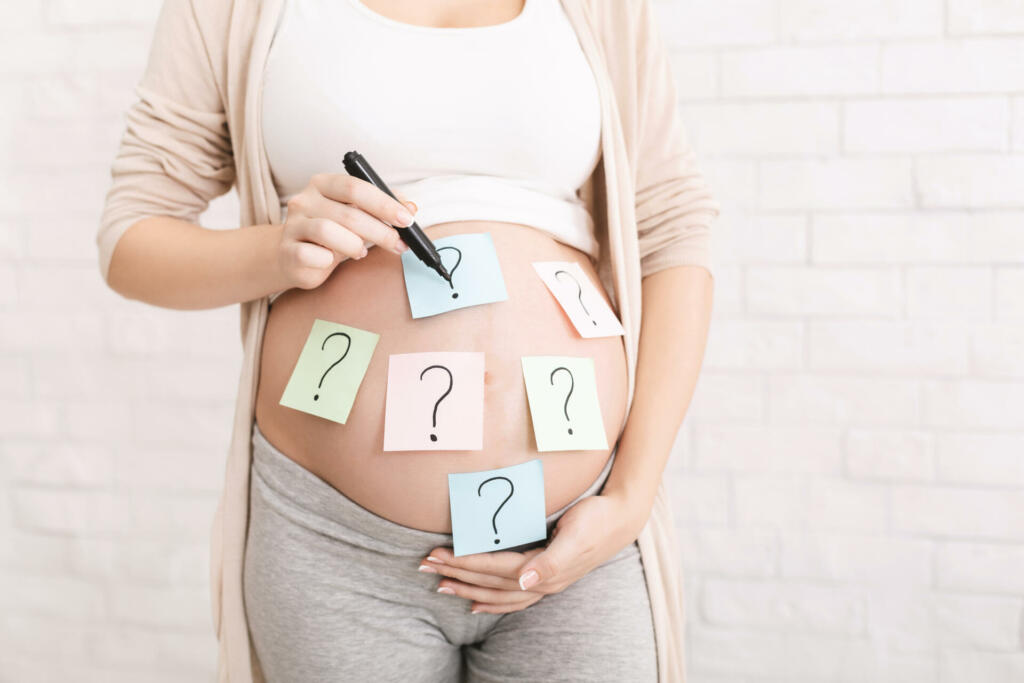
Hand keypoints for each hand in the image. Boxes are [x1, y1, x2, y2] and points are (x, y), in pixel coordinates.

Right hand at [277, 173, 417, 289]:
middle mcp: (305, 199)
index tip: (406, 219)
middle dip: (380, 231)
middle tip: (398, 244)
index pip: (355, 187)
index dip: (384, 203)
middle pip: (348, 213)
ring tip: (361, 252)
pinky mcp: (287, 250)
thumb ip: (382, 210)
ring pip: (329, 231)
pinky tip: (331, 260)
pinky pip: (312, 254)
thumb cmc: (331, 235)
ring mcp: (293, 224)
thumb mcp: (357, 217)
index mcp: (323, 184)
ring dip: (354, 245)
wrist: (292, 256)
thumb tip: (411, 208)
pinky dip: (328, 260)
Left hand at [419, 493, 646, 613]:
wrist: (622, 518)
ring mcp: (544, 583)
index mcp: (544, 572)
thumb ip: (551, 562)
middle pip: (490, 583)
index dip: (464, 563)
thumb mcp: (576, 537)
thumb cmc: (597, 521)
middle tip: (425, 565)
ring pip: (498, 593)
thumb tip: (524, 581)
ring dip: (468, 589)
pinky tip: (477, 602)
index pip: (493, 569)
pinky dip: (492, 601)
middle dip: (456, 574)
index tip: (437, 555)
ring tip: (441, 586)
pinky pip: (513, 597)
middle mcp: (541, 582)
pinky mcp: (547, 577)